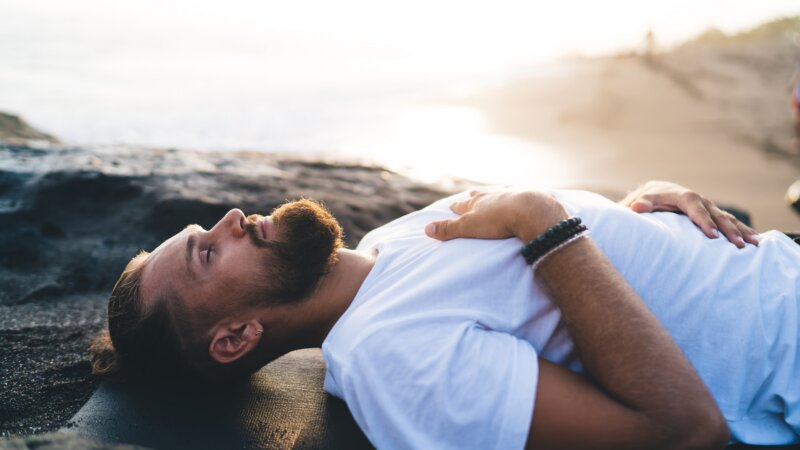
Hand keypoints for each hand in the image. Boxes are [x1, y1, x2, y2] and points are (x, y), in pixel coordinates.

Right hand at [425, 188, 567, 241]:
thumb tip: (426, 229)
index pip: (463, 204)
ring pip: (500, 192)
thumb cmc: (498, 220)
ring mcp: (512, 194)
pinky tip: (521, 198)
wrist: (531, 210)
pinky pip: (522, 195)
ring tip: (494, 194)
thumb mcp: (469, 227)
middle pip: (481, 194)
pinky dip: (518, 197)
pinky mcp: (531, 197)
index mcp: (478, 202)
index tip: (451, 206)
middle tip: (470, 194)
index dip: (457, 207)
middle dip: (474, 196)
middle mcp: (493, 195)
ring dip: (496, 194)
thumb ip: (449, 229)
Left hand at [621, 181, 758, 247]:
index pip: (694, 206)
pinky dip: (742, 230)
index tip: (711, 235)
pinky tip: (755, 240)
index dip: (703, 220)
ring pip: (727, 219)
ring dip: (741, 231)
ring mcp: (709, 207)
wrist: (659, 192)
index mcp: (683, 196)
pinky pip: (730, 223)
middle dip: (727, 230)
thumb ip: (642, 204)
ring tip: (754, 244)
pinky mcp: (713, 214)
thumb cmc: (649, 199)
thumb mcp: (643, 200)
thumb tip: (635, 207)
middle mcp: (700, 200)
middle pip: (716, 215)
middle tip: (737, 245)